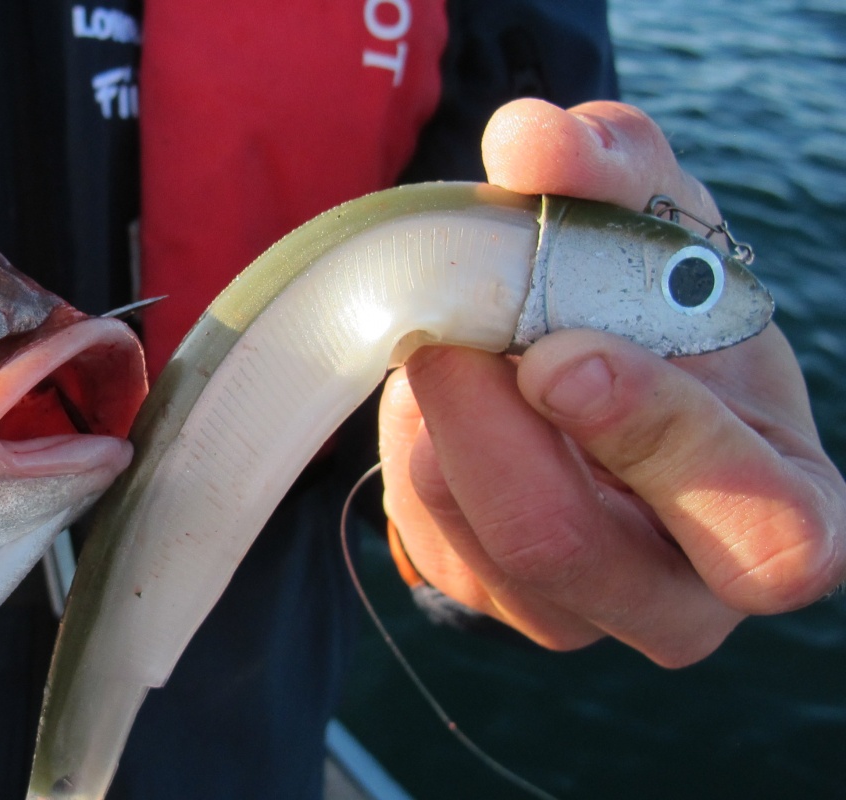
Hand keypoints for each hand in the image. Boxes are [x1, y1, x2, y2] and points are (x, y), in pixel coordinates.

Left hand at [378, 99, 845, 666]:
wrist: (595, 347)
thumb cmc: (660, 296)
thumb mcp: (655, 215)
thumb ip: (610, 166)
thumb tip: (530, 140)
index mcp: (787, 513)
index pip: (762, 534)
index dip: (657, 443)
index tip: (559, 352)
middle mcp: (683, 592)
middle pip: (566, 549)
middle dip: (490, 432)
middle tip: (447, 338)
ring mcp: (576, 610)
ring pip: (473, 540)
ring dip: (442, 422)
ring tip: (452, 339)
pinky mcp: (486, 598)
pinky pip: (423, 530)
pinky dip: (416, 441)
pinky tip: (441, 389)